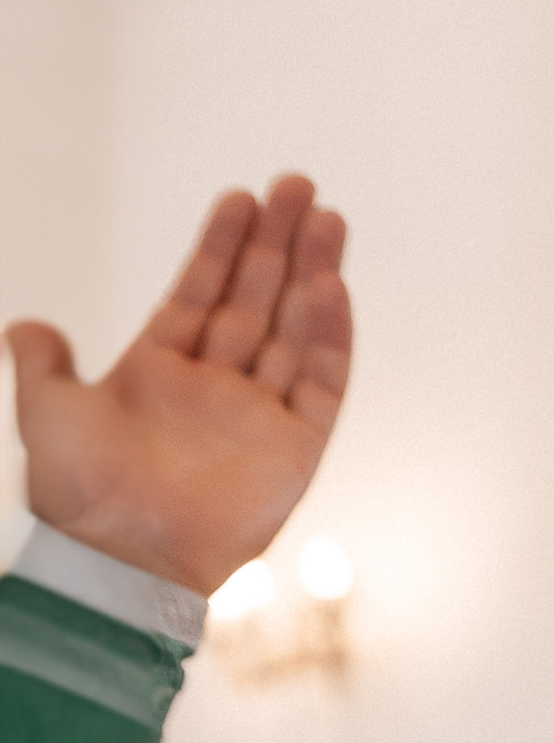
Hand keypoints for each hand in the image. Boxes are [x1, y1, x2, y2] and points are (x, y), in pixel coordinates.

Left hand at [8, 175, 351, 596]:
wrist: (121, 557)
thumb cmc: (79, 493)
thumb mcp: (47, 411)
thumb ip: (44, 365)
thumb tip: (25, 328)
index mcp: (159, 373)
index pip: (200, 293)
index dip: (220, 246)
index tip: (239, 197)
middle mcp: (215, 389)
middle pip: (256, 300)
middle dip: (277, 242)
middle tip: (298, 185)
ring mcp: (258, 418)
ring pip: (293, 331)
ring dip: (312, 275)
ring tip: (327, 219)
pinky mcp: (294, 451)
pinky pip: (320, 386)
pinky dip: (330, 339)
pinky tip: (334, 289)